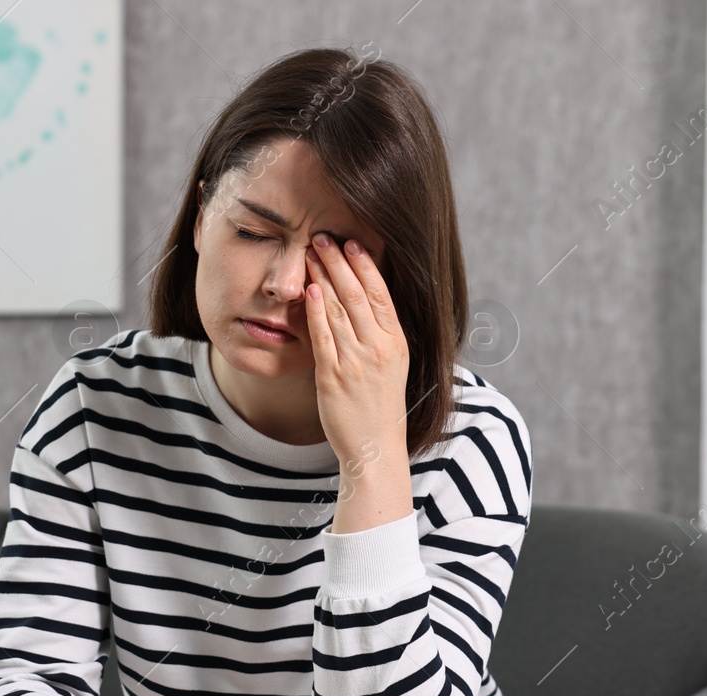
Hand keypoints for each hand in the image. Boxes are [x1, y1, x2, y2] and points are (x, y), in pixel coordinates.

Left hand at [303, 232, 409, 464]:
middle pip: (358, 295)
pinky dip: (317, 311)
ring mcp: (356, 362)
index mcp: (396, 343)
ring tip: (311, 253)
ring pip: (339, 309)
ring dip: (324, 277)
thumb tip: (365, 306)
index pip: (381, 295)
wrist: (375, 448)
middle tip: (324, 237)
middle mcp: (378, 349)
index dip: (366, 266)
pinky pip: (324, 337)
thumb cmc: (380, 408)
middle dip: (340, 262)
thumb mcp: (392, 367)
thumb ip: (380, 337)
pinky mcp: (333, 377)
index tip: (353, 244)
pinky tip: (310, 290)